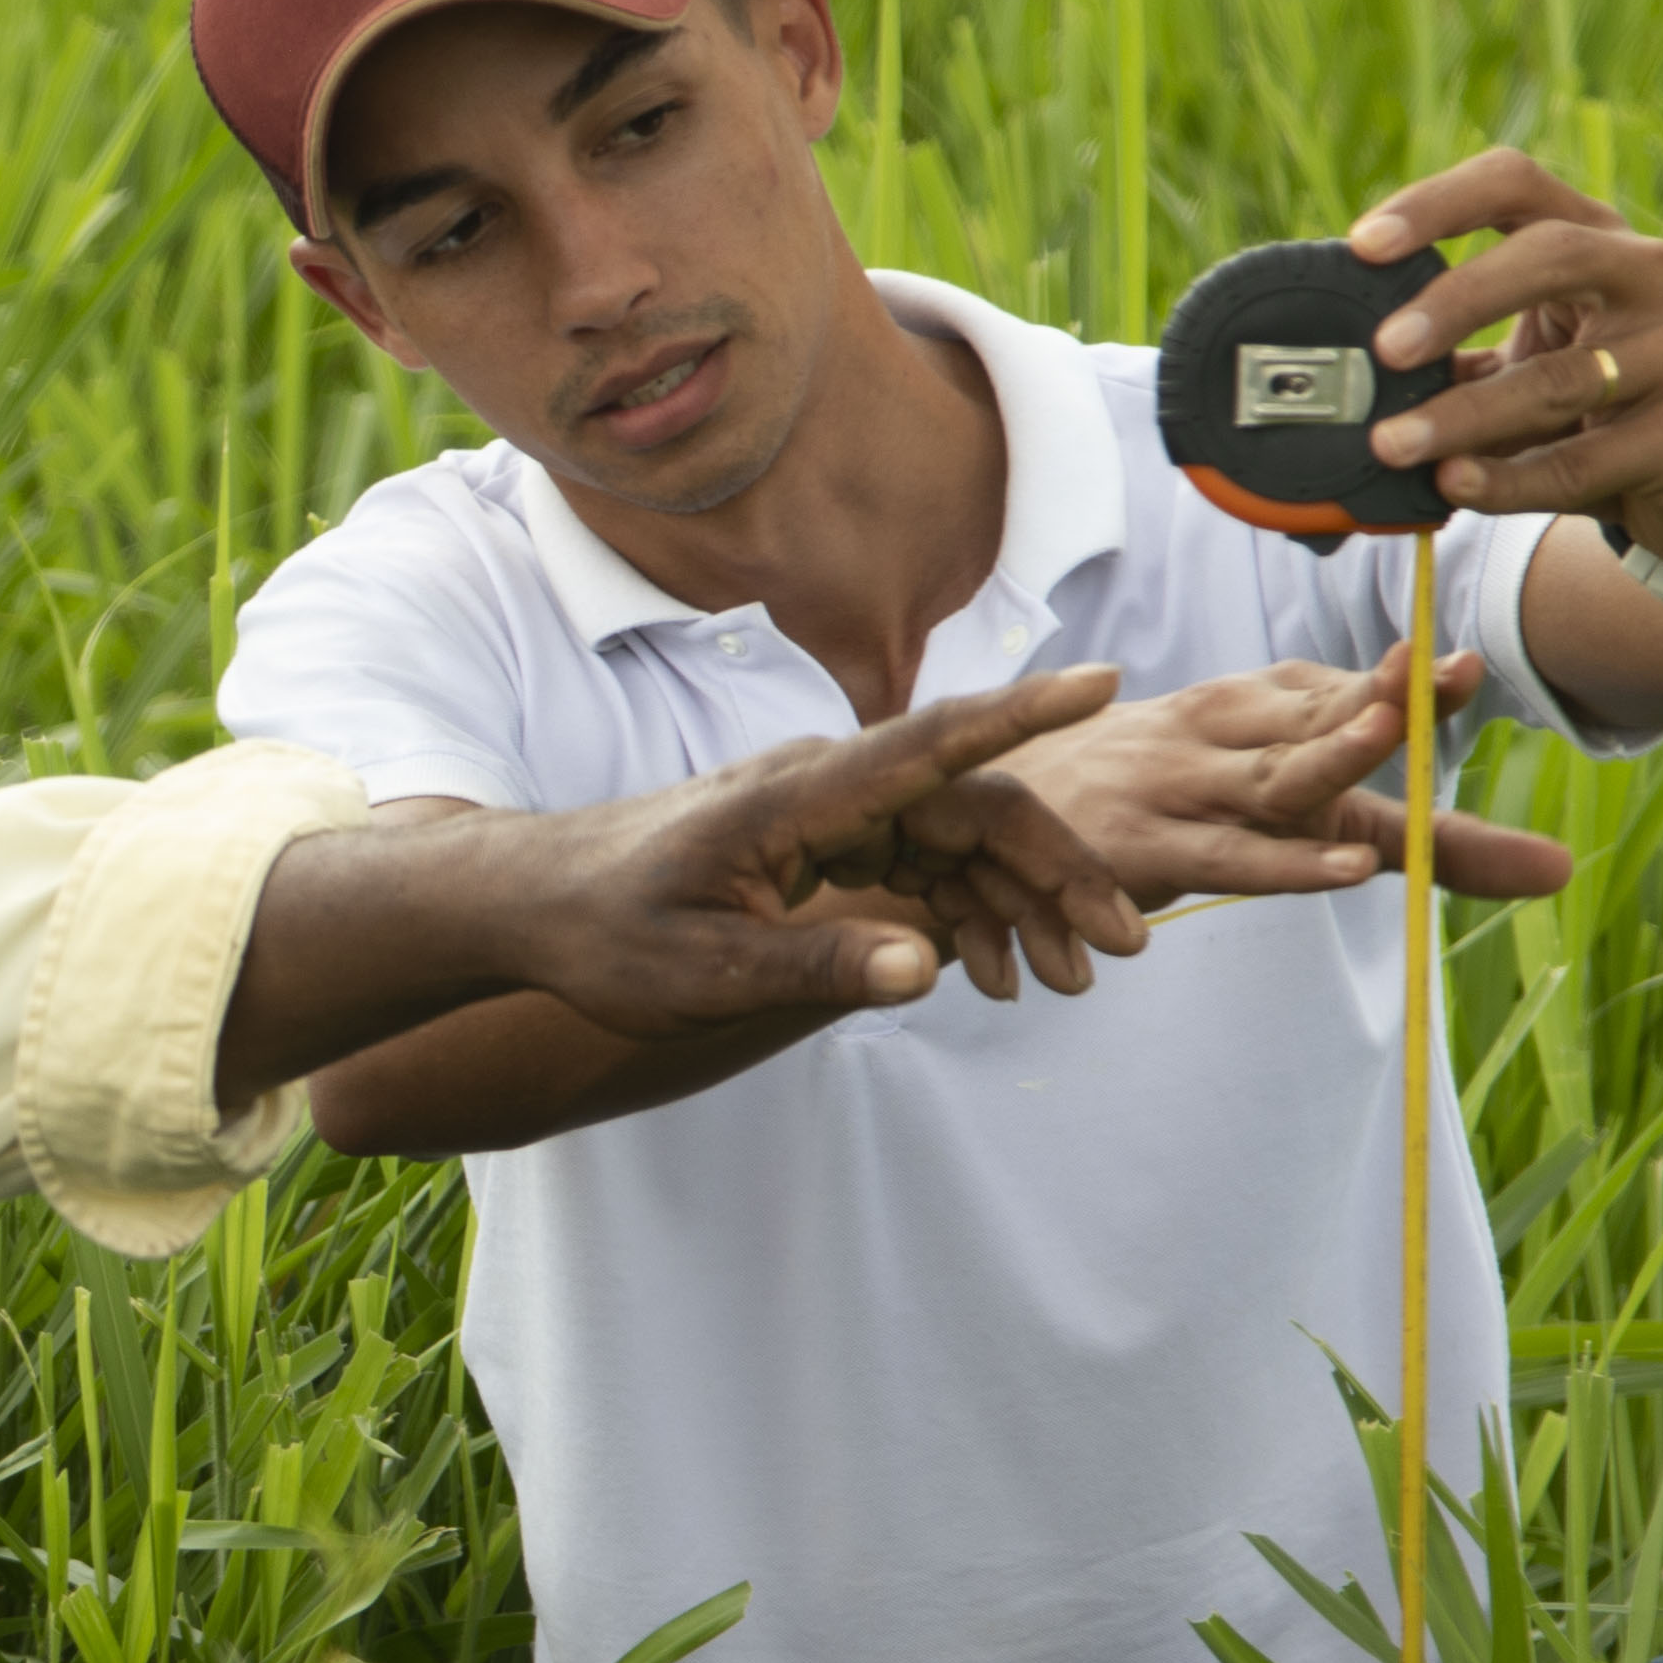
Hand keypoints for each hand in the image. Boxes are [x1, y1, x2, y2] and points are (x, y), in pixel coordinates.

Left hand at [514, 670, 1156, 1023]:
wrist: (538, 904)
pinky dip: (967, 915)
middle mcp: (826, 786)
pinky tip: (994, 974)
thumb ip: (813, 966)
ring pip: (958, 839)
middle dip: (1057, 872)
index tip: (1102, 682)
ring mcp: (829, 811)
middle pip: (972, 807)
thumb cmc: (607, 933)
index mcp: (800, 795)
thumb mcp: (704, 973)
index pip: (931, 742)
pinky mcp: (825, 843)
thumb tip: (924, 970)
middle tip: (1123, 951)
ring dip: (1021, 904)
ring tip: (1074, 980)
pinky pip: (922, 865)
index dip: (1022, 715)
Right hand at [996, 653, 1578, 908]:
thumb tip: (1561, 871)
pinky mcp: (1147, 852)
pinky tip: (1343, 867)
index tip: (1466, 667)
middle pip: (1316, 718)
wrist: (995, 817)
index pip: (1342, 690)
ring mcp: (1180, 789)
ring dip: (1329, 752)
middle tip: (1452, 674)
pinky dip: (1286, 862)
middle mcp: (1221, 734)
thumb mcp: (1277, 802)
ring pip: (1273, 776)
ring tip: (1389, 734)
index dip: (1403, 680)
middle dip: (1382, 698)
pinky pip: (1228, 858)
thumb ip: (1419, 838)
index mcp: (1252, 706)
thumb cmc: (1155, 801)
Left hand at [1344, 148, 1662, 577]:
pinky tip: (1455, 487)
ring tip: (1393, 444)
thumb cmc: (1599, 406)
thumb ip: (1455, 358)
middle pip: (1551, 254)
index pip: (1515, 183)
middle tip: (1384, 349)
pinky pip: (1586, 460)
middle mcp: (1647, 274)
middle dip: (1460, 299)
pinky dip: (1511, 480)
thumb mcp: (1531, 361)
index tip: (1363, 244)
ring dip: (1465, 416)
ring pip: (1561, 378)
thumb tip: (1340, 379)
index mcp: (1593, 238)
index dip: (1438, 203)